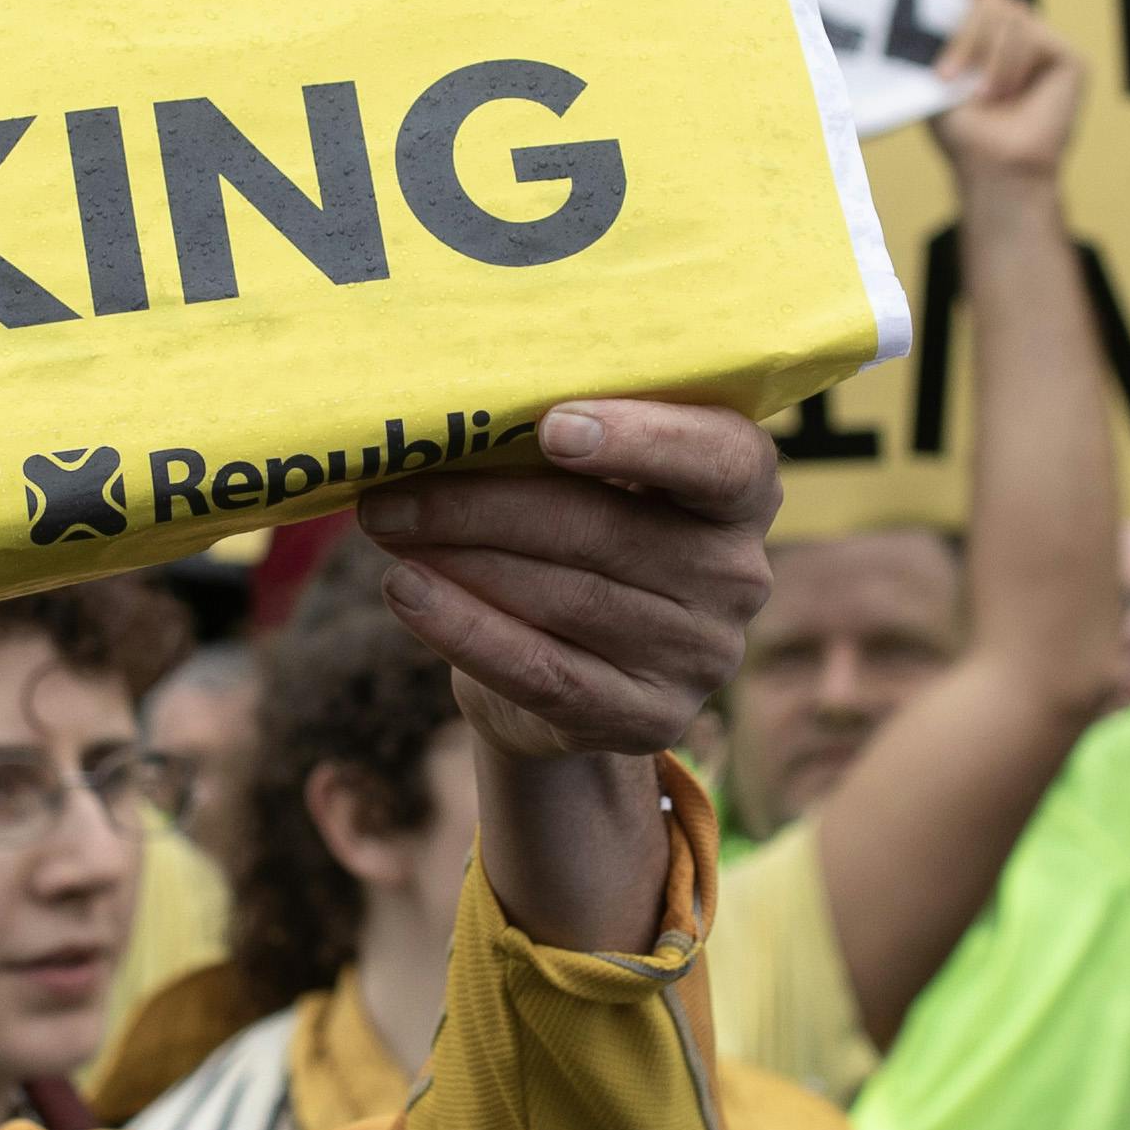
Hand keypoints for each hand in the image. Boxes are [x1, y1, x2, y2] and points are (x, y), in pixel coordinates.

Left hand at [356, 400, 780, 763]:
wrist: (574, 670)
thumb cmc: (578, 535)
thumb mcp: (592, 480)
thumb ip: (561, 440)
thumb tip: (449, 409)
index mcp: (743, 491)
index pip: (723, 459)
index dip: (644, 440)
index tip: (551, 427)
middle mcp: (738, 576)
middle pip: (604, 530)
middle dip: (485, 504)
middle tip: (393, 486)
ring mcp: (701, 656)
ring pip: (565, 598)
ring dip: (461, 560)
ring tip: (386, 525)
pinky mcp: (648, 719)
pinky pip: (542, 672)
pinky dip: (464, 629)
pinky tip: (406, 591)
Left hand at [922, 0, 1083, 193]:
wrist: (994, 164)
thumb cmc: (963, 131)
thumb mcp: (940, 72)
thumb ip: (944, 30)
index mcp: (989, 39)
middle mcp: (1020, 37)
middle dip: (966, 33)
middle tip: (949, 77)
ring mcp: (1046, 45)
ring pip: (1010, 13)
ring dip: (987, 58)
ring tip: (985, 98)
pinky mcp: (1068, 57)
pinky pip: (1032, 34)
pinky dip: (1011, 65)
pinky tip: (1010, 95)